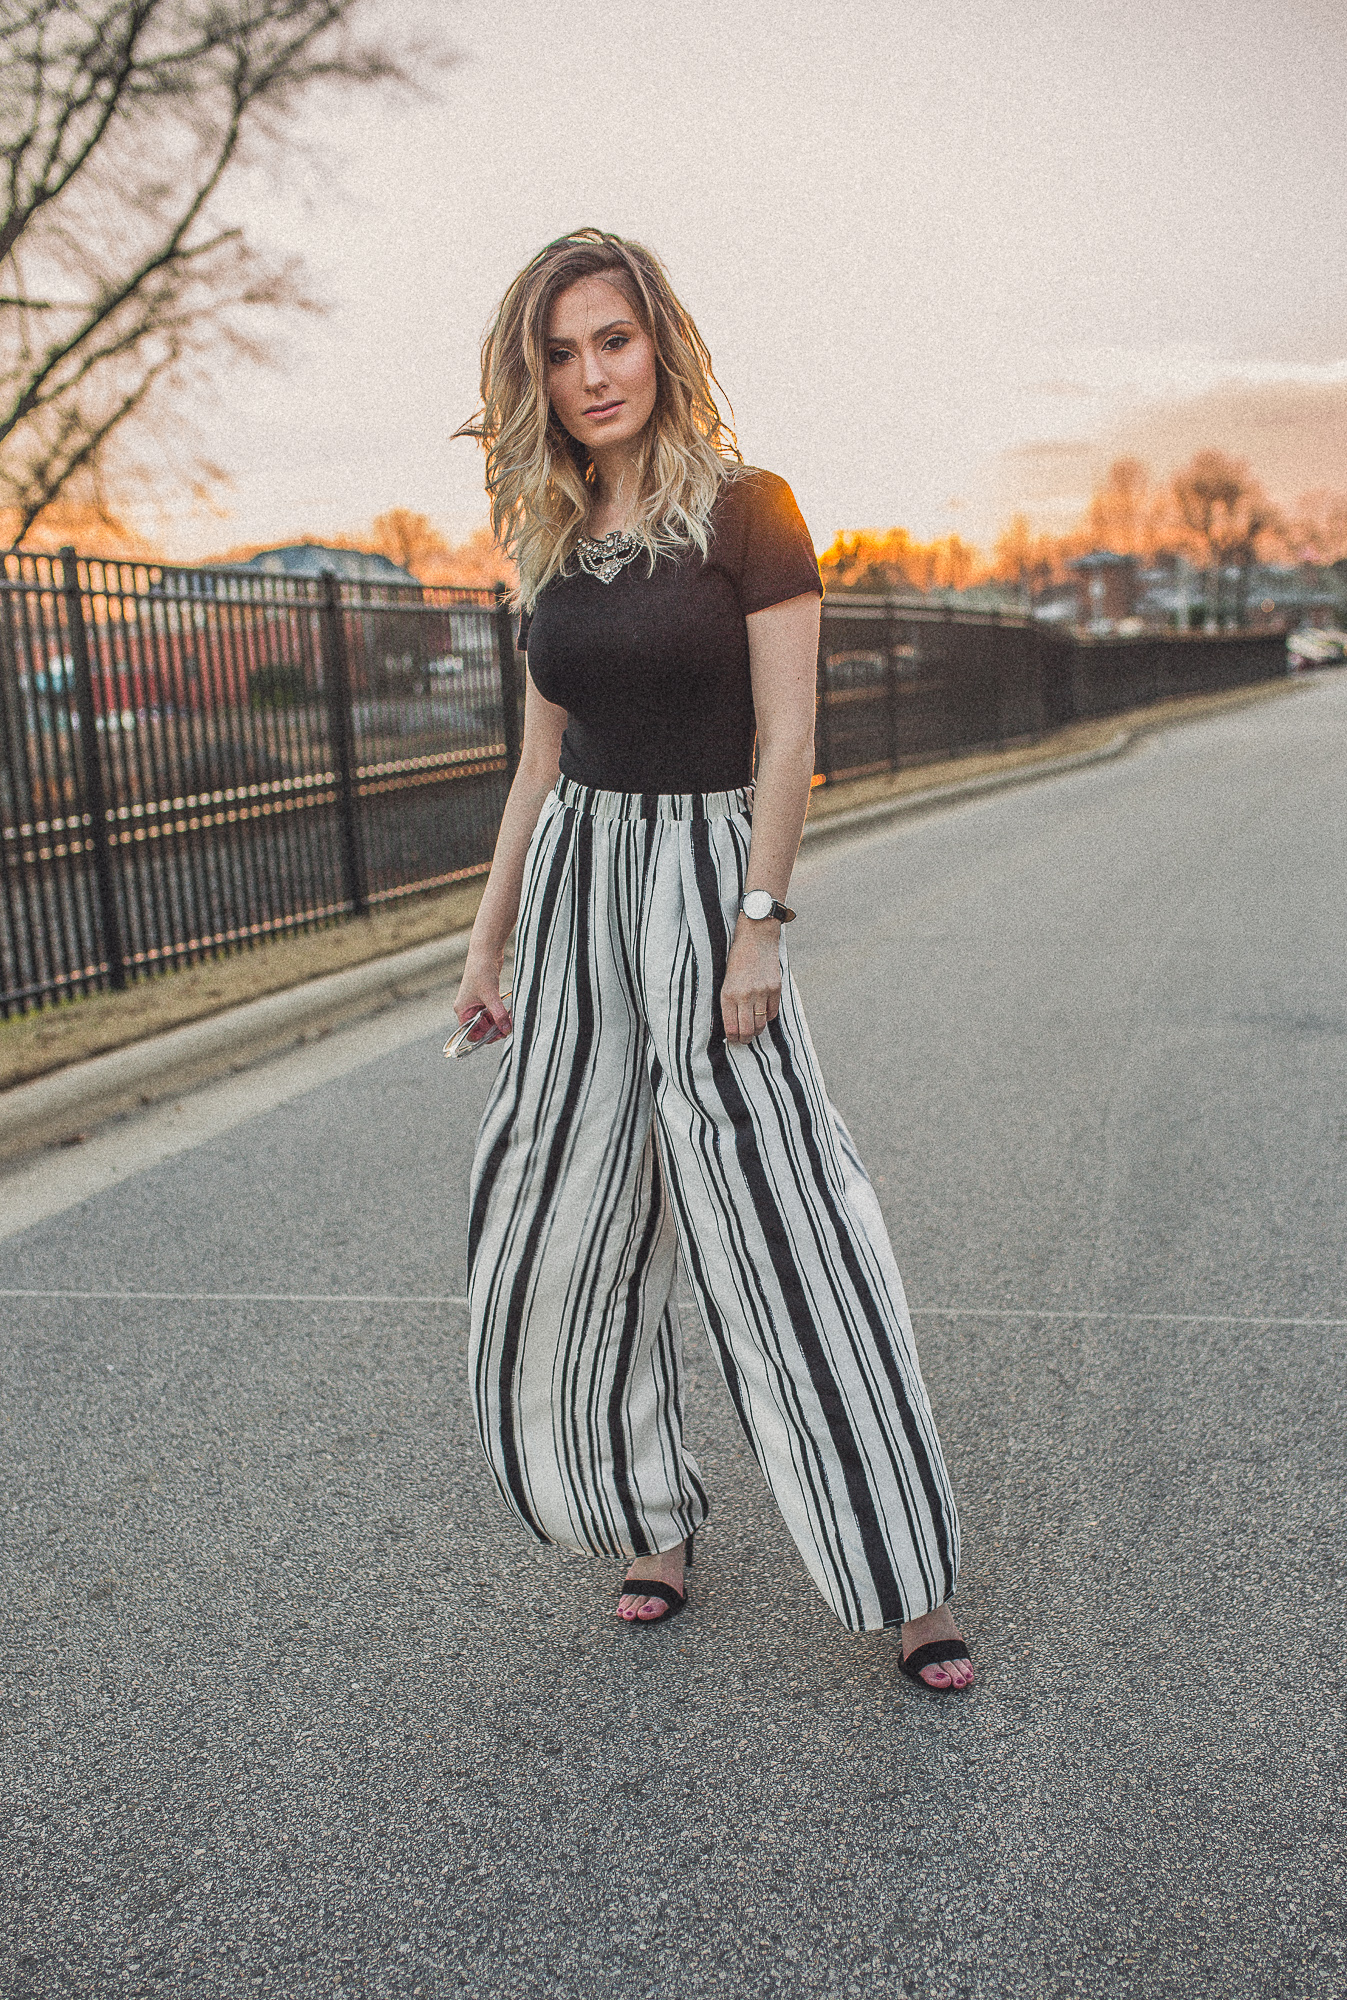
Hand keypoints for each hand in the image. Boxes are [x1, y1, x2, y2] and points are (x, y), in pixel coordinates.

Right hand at [452, 952, 512, 1047]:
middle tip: (508, 1027)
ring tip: (510, 1019)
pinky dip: (501, 1013)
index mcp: (462, 1010)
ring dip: (499, 1021)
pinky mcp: (486, 997)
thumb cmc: (481, 971)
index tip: (498, 1034)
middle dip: (494, 1029)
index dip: (483, 1036)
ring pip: (489, 1020)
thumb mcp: (490, 995)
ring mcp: (477, 1003)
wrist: (485, 951)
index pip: (470, 1033)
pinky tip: (509, 1012)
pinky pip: (493, 1011)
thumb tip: (506, 1030)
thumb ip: (498, 1014)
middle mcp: (468, 1008)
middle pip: (481, 1028)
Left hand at [720, 918, 781, 1043]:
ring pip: (760, 1024)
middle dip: (744, 1039)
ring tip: (753, 1029)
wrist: (756, 936)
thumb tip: (731, 1023)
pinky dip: (767, 1017)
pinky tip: (762, 1014)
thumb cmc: (737, 957)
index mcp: (728, 994)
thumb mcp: (726, 979)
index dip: (732, 1038)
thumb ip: (729, 1000)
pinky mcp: (775, 988)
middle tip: (743, 1040)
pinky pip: (772, 1013)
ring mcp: (761, 992)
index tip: (732, 1039)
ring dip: (756, 1030)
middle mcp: (744, 995)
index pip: (731, 1027)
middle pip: (747, 1030)